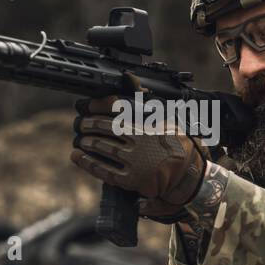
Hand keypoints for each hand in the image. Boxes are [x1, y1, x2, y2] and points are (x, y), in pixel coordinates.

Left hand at [70, 95, 207, 219]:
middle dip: (89, 124)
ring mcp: (133, 162)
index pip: (116, 111)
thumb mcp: (167, 121)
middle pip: (105, 129)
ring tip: (80, 139)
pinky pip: (104, 170)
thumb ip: (149, 107)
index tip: (87, 106)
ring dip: (88, 142)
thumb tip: (131, 84)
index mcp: (145, 127)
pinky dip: (88, 162)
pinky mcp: (130, 180)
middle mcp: (137, 143)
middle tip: (81, 123)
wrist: (187, 174)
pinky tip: (78, 156)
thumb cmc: (177, 146)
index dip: (98, 107)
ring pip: (103, 148)